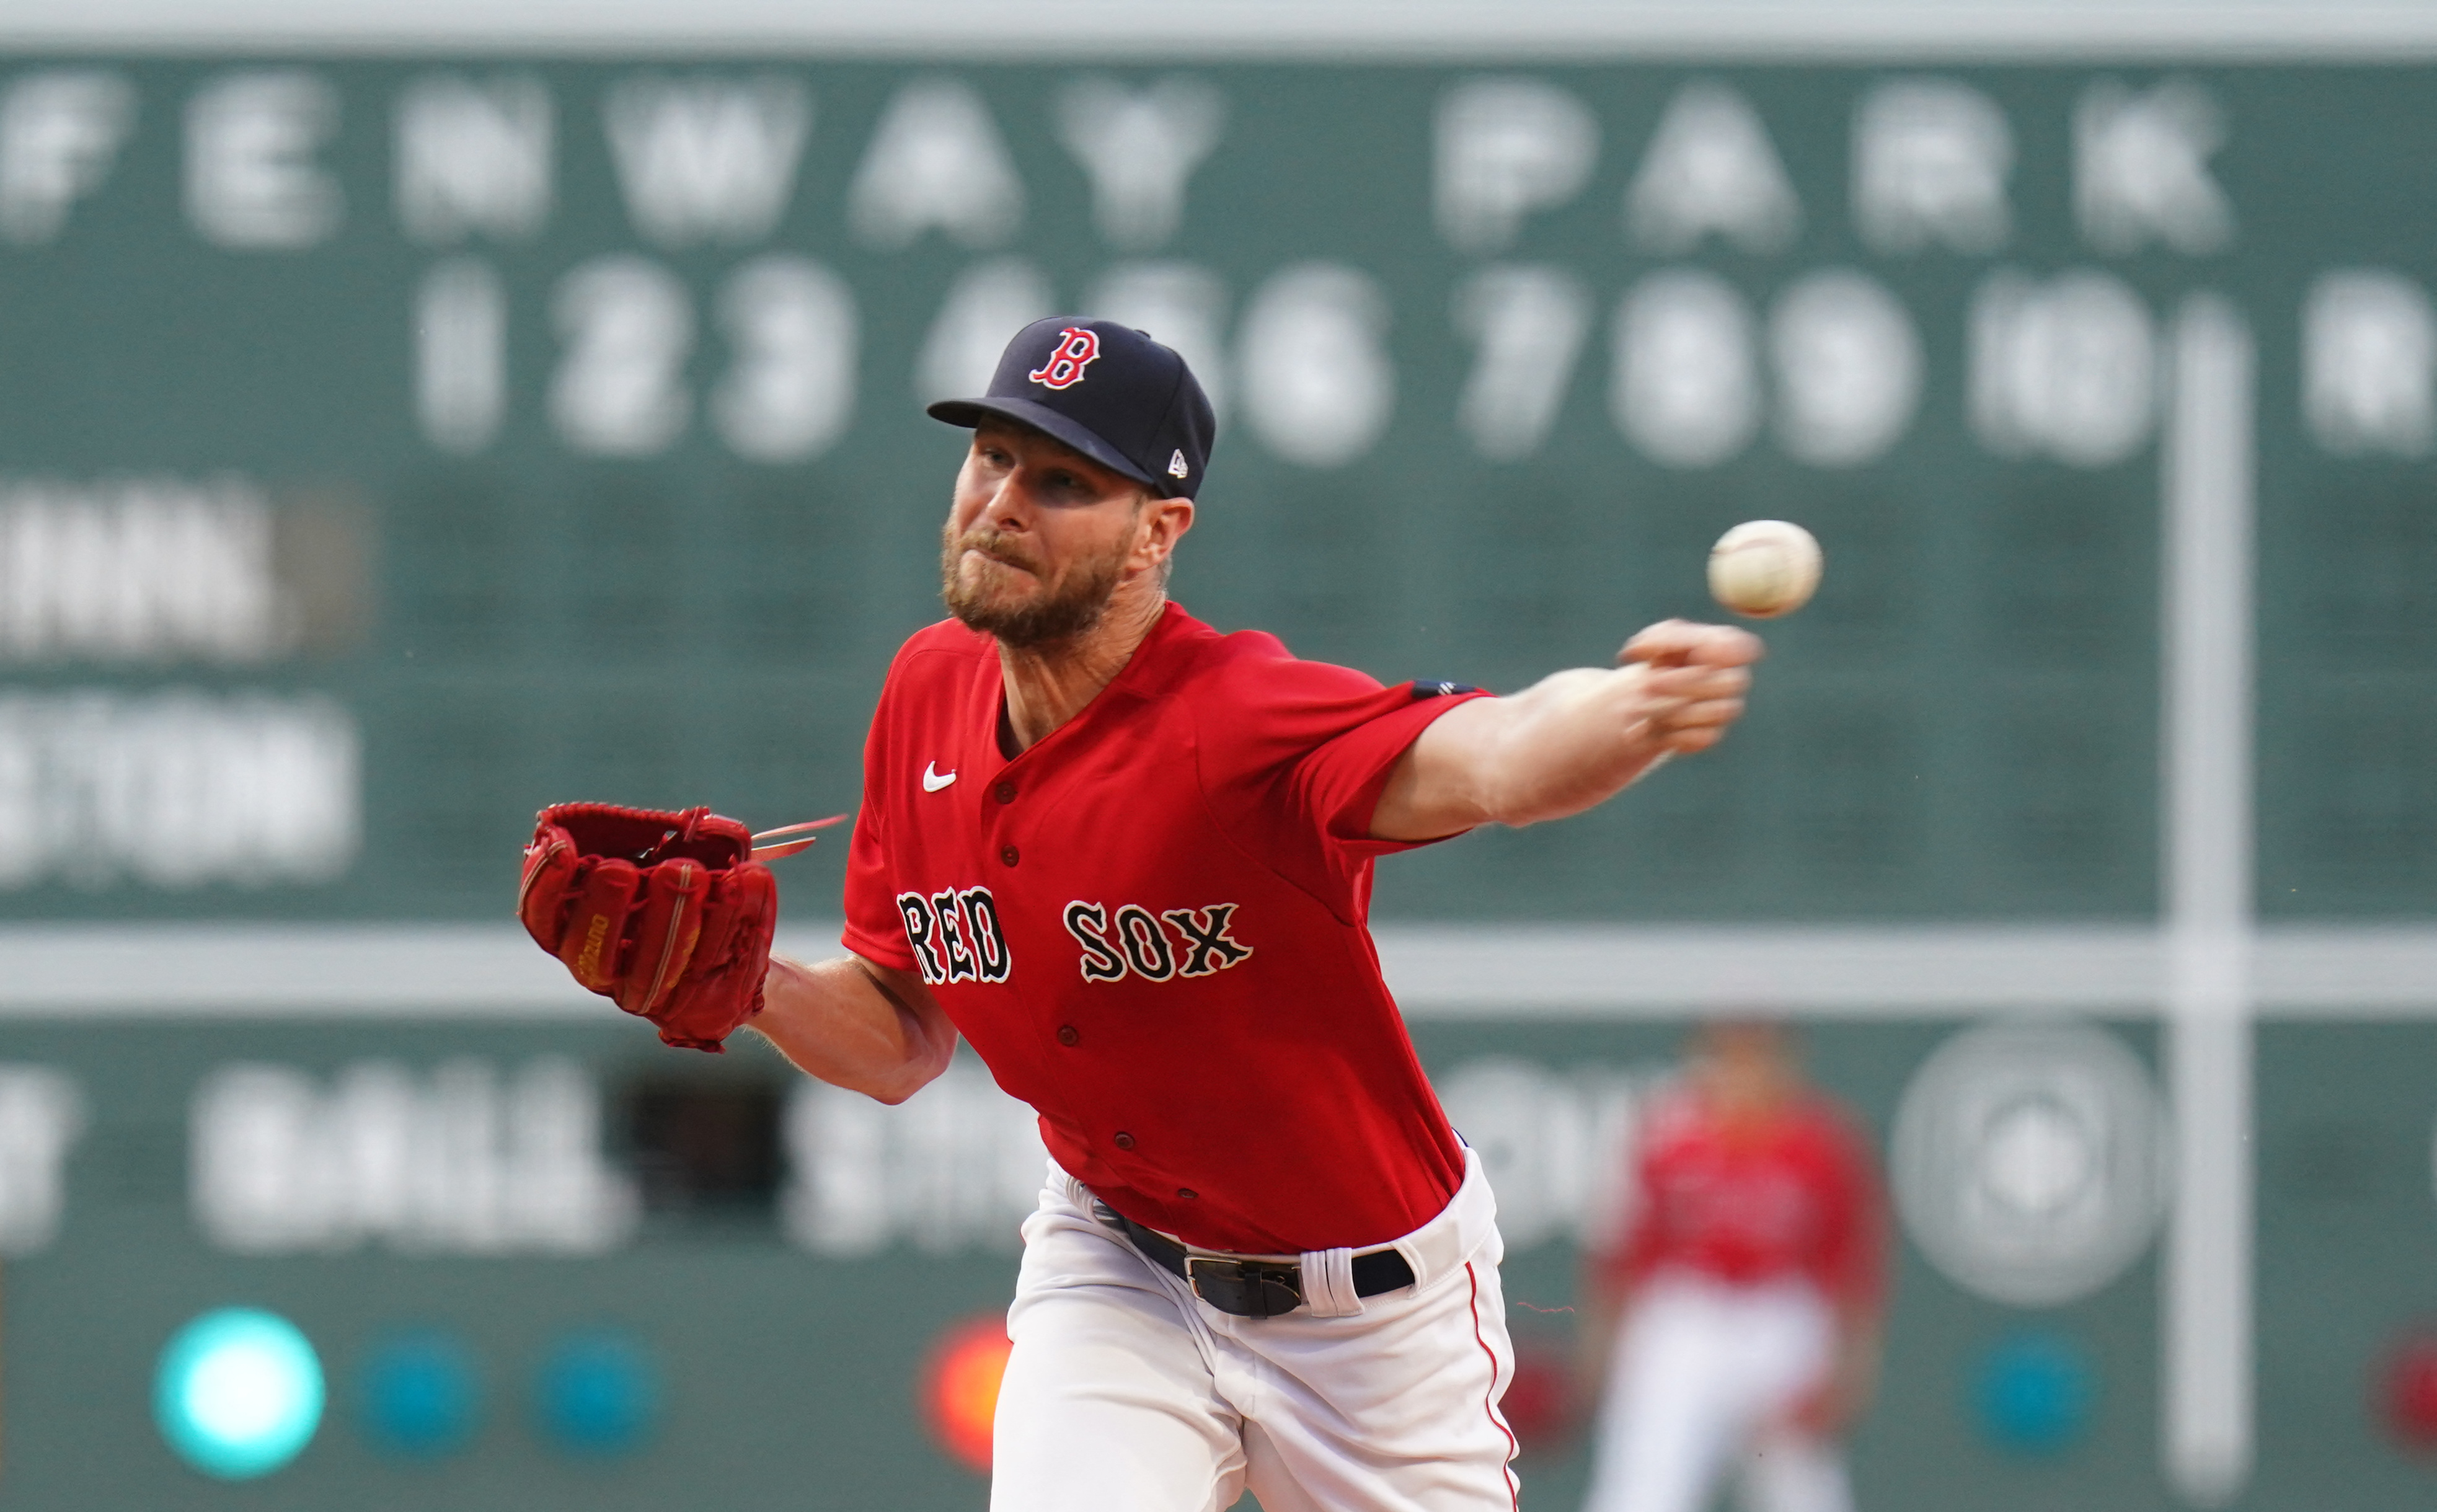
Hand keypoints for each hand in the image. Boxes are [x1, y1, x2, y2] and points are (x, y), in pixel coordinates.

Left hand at [1618, 619, 1763, 754]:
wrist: (1650, 692)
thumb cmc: (1664, 656)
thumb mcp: (1660, 637)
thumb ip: (1658, 638)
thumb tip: (1639, 650)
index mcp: (1728, 647)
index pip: (1745, 648)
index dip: (1729, 652)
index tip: (1700, 654)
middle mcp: (1733, 679)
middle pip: (1726, 684)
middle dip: (1682, 684)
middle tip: (1648, 685)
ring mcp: (1725, 709)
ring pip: (1714, 713)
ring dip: (1670, 710)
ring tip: (1638, 707)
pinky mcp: (1710, 735)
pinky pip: (1699, 737)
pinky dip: (1668, 732)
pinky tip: (1647, 727)